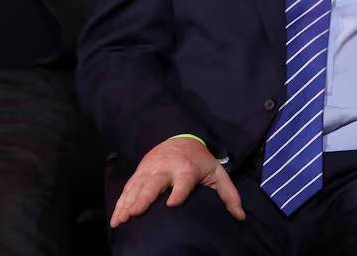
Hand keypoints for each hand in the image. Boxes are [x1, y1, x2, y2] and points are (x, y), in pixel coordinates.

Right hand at [110, 137, 244, 228]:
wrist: (179, 137)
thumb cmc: (199, 160)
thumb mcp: (217, 173)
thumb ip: (229, 194)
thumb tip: (240, 216)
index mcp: (187, 169)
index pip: (183, 181)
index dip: (179, 192)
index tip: (173, 203)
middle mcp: (166, 169)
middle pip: (154, 184)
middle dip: (145, 197)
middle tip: (136, 211)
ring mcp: (150, 171)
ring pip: (137, 187)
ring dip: (127, 203)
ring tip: (121, 219)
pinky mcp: (140, 173)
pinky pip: (128, 189)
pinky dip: (120, 203)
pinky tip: (116, 218)